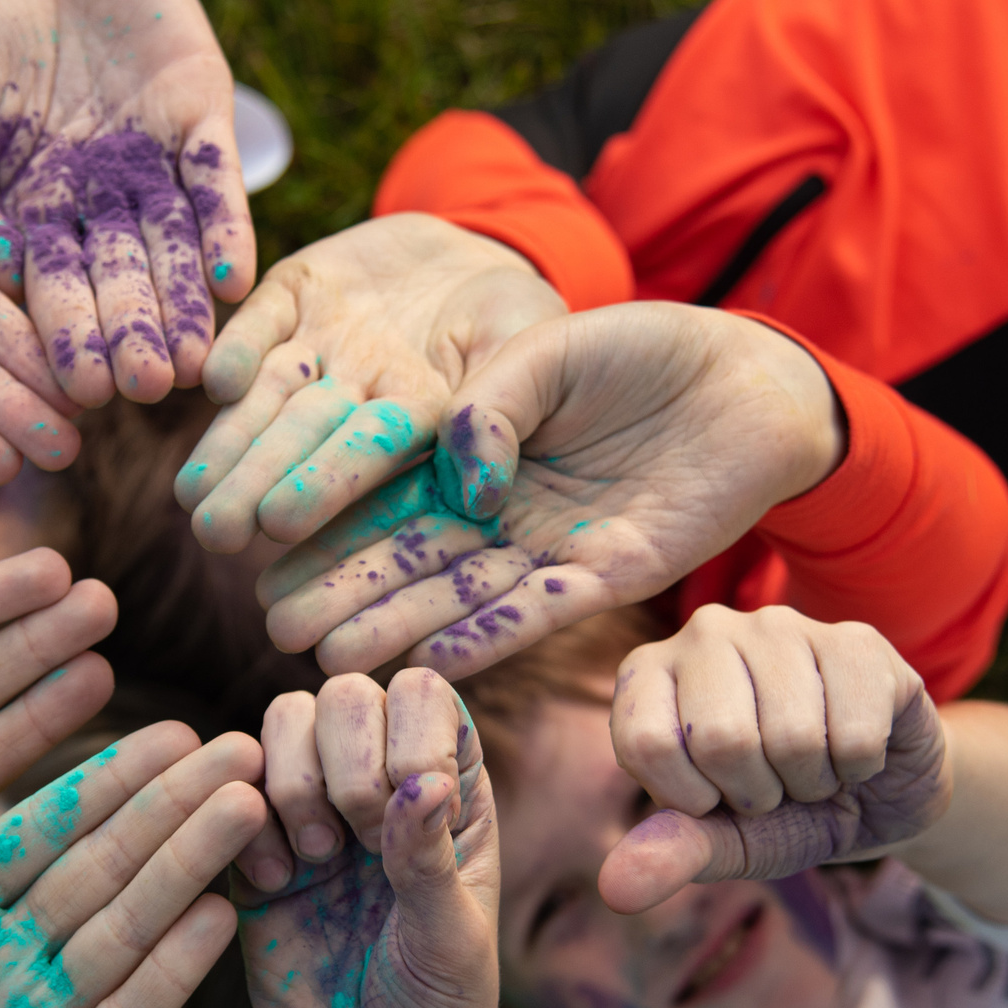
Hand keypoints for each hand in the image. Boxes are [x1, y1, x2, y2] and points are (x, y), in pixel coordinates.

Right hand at [0, 0, 254, 407]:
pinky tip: (234, 280)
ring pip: (171, 249)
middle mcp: (93, 200)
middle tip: (139, 392)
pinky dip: (226, 230)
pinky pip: (216, 185)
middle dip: (128, 334)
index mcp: (27, 206)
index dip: (58, 337)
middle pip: (115, 281)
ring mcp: (149, 165)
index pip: (45, 286)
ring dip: (183, 304)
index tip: (68, 394)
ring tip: (193, 361)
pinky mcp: (199, 121)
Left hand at [0, 725, 263, 1007]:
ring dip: (185, 871)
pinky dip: (166, 975)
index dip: (102, 779)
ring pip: (125, 928)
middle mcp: (4, 950)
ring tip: (245, 811)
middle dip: (171, 807)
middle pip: (102, 864)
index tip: (168, 731)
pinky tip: (216, 919)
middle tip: (243, 749)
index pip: (37, 826)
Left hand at [175, 215, 565, 551]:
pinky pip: (258, 318)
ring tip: (188, 489)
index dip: (325, 492)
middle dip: (255, 484)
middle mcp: (354, 392)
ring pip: (265, 395)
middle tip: (210, 532)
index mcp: (417, 423)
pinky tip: (208, 379)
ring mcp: (319, 344)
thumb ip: (503, 412)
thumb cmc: (516, 315)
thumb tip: (484, 495)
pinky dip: (233, 344)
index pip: (368, 465)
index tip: (280, 527)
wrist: (475, 248)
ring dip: (227, 439)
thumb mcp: (527, 351)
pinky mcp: (293, 290)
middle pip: (300, 442)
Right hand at [234, 670, 502, 1007]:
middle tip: (356, 841)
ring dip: (291, 781)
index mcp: (448, 791)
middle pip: (343, 693)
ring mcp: (312, 814)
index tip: (411, 812)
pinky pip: (226, 790)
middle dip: (344, 757)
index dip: (406, 733)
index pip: (422, 692)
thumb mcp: (453, 941)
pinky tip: (274, 883)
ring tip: (314, 858)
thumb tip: (420, 782)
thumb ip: (430, 860)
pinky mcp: (252, 854)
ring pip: (280, 722)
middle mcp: (379, 787)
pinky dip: (242, 822)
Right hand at [255, 302, 846, 676]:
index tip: (261, 550)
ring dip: (398, 626)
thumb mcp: (548, 348)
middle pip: (408, 556)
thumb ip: (493, 402)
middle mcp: (502, 508)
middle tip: (275, 628)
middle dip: (343, 592)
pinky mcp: (609, 573)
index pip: (383, 492)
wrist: (746, 378)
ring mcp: (551, 545)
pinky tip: (432, 660)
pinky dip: (489, 637)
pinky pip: (539, 611)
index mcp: (476, 451)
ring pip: (460, 595)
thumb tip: (460, 479)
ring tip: (331, 657)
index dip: (325, 523)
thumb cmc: (644, 347)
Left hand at [600, 606, 950, 912]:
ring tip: (813, 767)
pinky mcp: (857, 641)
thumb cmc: (782, 813)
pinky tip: (854, 750)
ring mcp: (782, 626)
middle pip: (721, 738)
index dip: (692, 799)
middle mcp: (707, 632)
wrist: (876, 800)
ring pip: (793, 736)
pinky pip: (855, 733)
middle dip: (758, 792)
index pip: (647, 743)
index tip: (714, 797)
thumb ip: (669, 855)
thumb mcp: (722, 843)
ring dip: (812, 782)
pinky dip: (859, 767)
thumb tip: (618, 891)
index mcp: (650, 673)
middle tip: (773, 785)